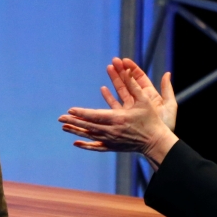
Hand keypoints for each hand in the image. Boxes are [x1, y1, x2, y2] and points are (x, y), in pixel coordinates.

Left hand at [60, 60, 178, 165]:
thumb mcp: (144, 100)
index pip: (95, 115)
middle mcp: (112, 131)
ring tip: (64, 127)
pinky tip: (76, 143)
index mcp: (118, 119)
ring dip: (76, 131)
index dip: (82, 113)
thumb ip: (133, 86)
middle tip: (60, 118)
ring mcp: (112, 140)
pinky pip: (97, 146)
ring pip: (90, 136)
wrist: (156, 141)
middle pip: (89, 126)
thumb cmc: (151, 120)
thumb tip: (126, 70)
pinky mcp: (114, 146)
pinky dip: (86, 145)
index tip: (70, 110)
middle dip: (73, 122)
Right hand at [102, 58, 176, 131]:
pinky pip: (115, 104)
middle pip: (129, 82)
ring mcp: (131, 108)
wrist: (159, 142)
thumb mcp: (170, 106)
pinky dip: (109, 96)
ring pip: (121, 91)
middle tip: (113, 61)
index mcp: (150, 95)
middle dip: (121, 71)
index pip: (140, 78)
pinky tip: (103, 89)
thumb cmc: (166, 125)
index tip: (124, 60)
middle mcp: (140, 100)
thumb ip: (167, 89)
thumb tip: (167, 73)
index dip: (132, 69)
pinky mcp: (124, 117)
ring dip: (115, 80)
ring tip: (108, 68)